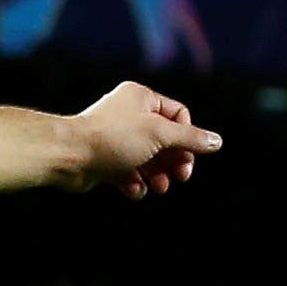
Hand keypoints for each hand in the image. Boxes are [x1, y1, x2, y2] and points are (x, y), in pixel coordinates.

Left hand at [73, 82, 219, 197]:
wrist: (69, 155)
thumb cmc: (113, 138)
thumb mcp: (160, 135)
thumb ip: (191, 139)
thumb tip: (217, 141)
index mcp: (142, 98)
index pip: (178, 115)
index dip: (188, 138)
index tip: (188, 159)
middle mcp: (129, 114)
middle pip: (165, 140)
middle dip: (173, 161)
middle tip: (178, 177)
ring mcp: (116, 137)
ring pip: (148, 159)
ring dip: (157, 175)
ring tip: (157, 187)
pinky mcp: (105, 159)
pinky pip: (129, 172)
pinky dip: (134, 182)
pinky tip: (133, 188)